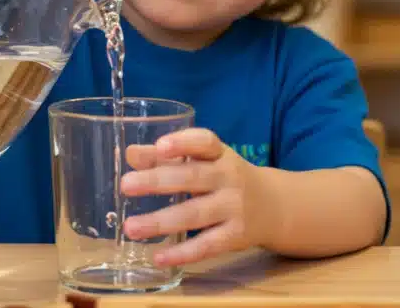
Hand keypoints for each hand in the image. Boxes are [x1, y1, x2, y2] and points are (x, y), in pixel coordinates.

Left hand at [119, 128, 267, 267]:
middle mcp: (229, 178)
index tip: (160, 146)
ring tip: (130, 227)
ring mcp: (234, 207)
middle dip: (158, 181)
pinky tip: (158, 257)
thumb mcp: (204, 161)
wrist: (275, 206)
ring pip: (195, 214)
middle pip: (193, 178)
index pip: (205, 142)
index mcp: (220, 154)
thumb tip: (131, 154)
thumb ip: (166, 157)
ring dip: (160, 221)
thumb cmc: (226, 178)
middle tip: (125, 185)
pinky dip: (182, 253)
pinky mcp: (236, 236)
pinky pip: (207, 245)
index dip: (183, 143)